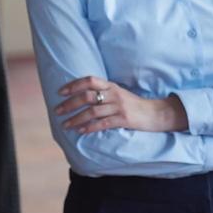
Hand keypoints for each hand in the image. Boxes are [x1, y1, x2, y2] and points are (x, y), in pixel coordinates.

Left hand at [54, 76, 186, 133]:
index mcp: (111, 86)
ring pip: (92, 111)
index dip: (74, 85)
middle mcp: (114, 94)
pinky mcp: (124, 119)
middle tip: (57, 111)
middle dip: (70, 104)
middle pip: (88, 96)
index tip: (60, 92)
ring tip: (65, 125)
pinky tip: (81, 131)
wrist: (156, 113)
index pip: (90, 80)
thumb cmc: (134, 105)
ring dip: (76, 118)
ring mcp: (119, 107)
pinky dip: (90, 127)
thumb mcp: (119, 94)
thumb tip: (81, 97)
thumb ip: (103, 93)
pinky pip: (103, 123)